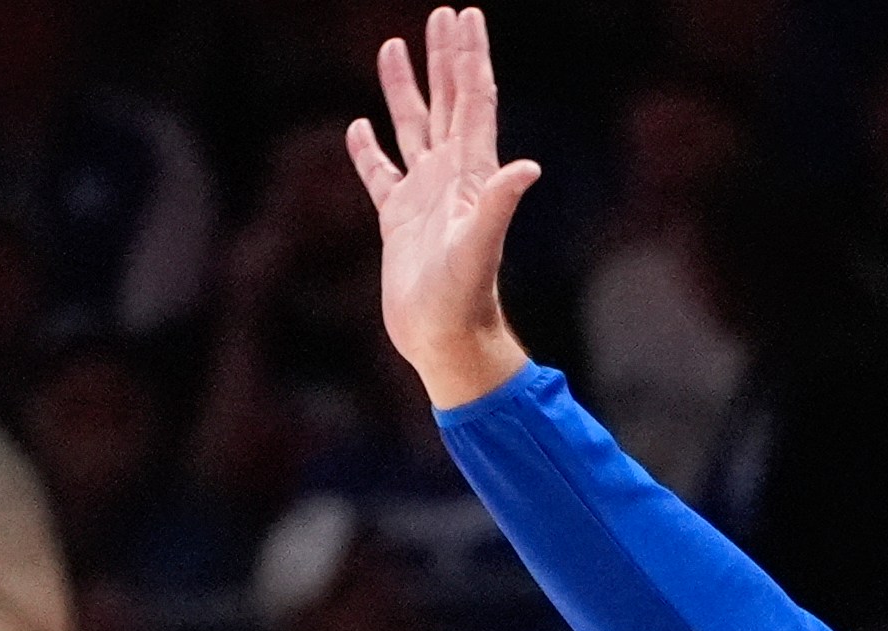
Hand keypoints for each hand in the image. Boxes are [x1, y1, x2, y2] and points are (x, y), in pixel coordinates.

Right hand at [345, 7, 538, 406]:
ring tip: (394, 46)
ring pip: (412, 127)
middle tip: (443, 13)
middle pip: (448, 102)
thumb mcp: (481, 247)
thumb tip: (529, 167)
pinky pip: (379, 172)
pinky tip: (358, 127)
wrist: (448, 341)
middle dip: (445, 57)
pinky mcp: (396, 220)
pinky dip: (368, 149)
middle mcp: (450, 177)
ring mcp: (422, 196)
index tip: (464, 15)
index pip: (473, 101)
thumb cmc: (465, 300)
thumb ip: (500, 204)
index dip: (469, 58)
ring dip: (405, 88)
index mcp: (471, 174)